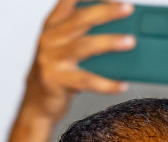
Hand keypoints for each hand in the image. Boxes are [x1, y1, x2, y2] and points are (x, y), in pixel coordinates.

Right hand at [21, 0, 135, 123]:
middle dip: (106, 12)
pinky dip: (106, 84)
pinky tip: (121, 84)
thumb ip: (86, 36)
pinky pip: (86, 80)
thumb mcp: (67, 48)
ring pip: (84, 46)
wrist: (36, 104)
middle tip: (128, 9)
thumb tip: (124, 32)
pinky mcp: (55, 81)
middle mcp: (49, 39)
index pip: (68, 0)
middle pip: (80, 19)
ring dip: (109, 42)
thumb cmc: (57, 74)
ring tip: (130, 41)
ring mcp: (50, 59)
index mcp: (52, 25)